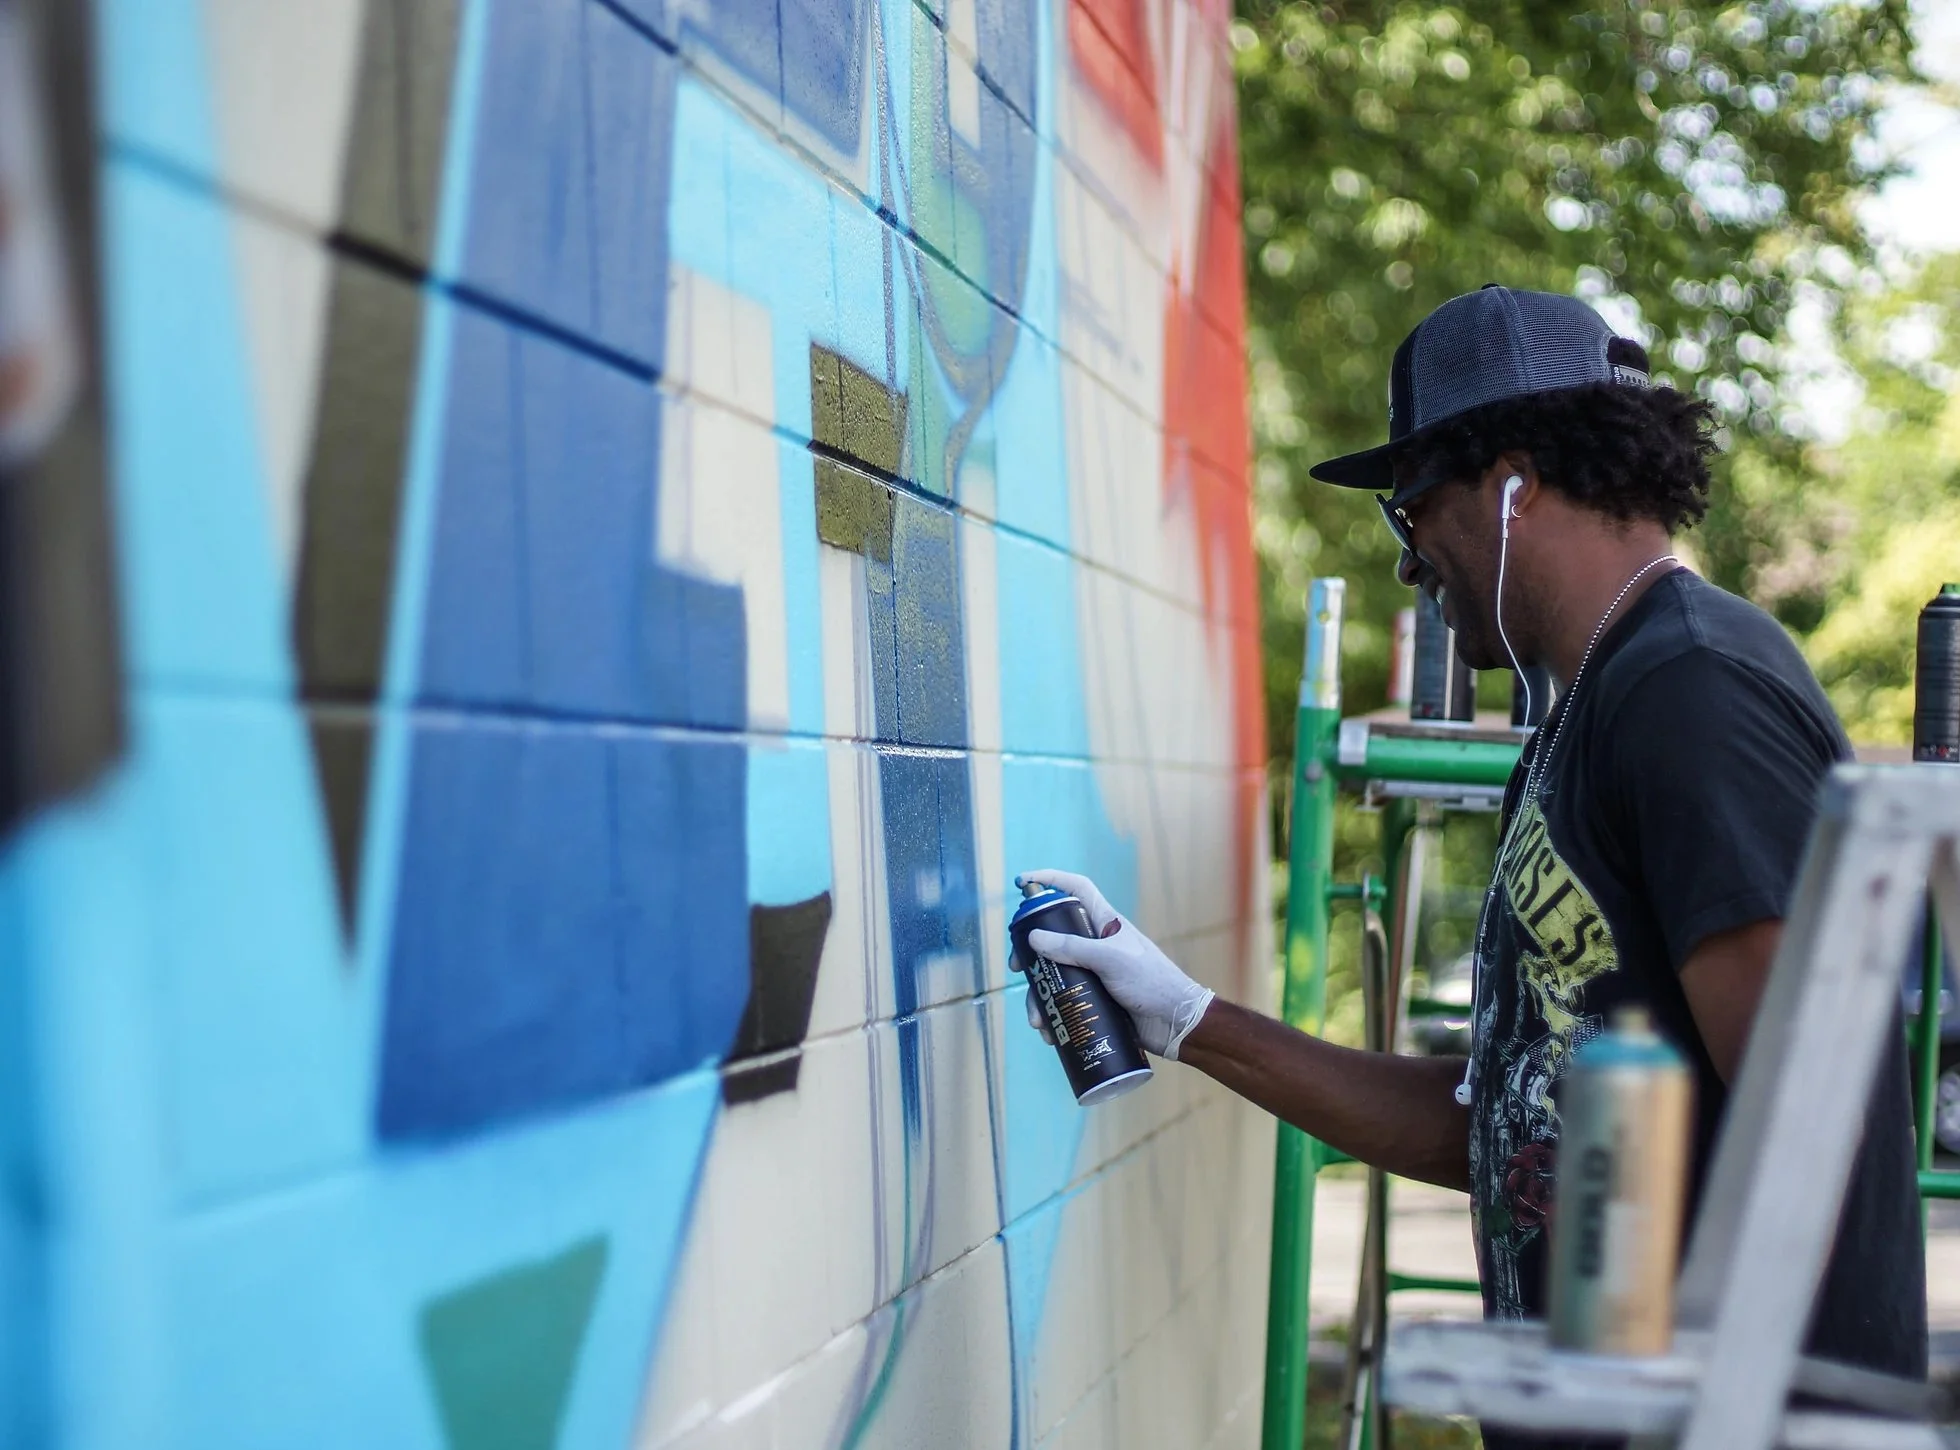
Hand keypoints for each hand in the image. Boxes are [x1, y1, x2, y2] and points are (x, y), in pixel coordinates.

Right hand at [1012, 869, 1214, 1060]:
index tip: (1023, 880)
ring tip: (1038, 1020)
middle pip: (1053, 937)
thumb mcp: (1111, 960)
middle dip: (1031, 954)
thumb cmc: (1151, 983)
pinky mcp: (1095, 1000)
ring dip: (1040, 996)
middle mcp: (1096, 945)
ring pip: (1054, 976)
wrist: (1176, 1023)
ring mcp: (1094, 973)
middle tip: (1018, 969)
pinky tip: (1049, 1033)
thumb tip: (1034, 938)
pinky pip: (1064, 1002)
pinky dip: (1053, 1016)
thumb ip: (1073, 949)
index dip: (1050, 880)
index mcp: (1104, 923)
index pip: (1075, 890)